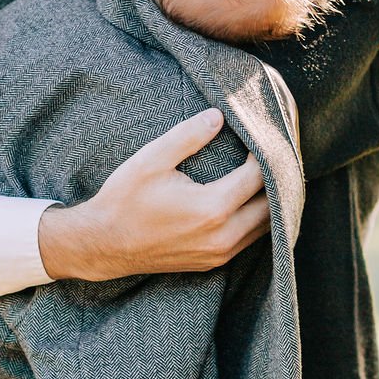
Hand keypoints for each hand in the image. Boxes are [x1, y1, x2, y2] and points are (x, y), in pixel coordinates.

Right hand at [37, 110, 268, 281]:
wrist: (102, 244)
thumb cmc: (124, 200)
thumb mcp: (152, 159)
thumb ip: (189, 135)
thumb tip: (219, 116)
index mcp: (213, 207)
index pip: (258, 177)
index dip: (264, 154)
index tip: (261, 136)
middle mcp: (223, 236)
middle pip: (271, 205)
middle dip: (275, 180)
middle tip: (272, 155)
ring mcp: (219, 254)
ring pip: (265, 228)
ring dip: (270, 203)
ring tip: (266, 176)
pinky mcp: (212, 262)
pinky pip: (249, 241)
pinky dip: (257, 221)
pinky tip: (250, 202)